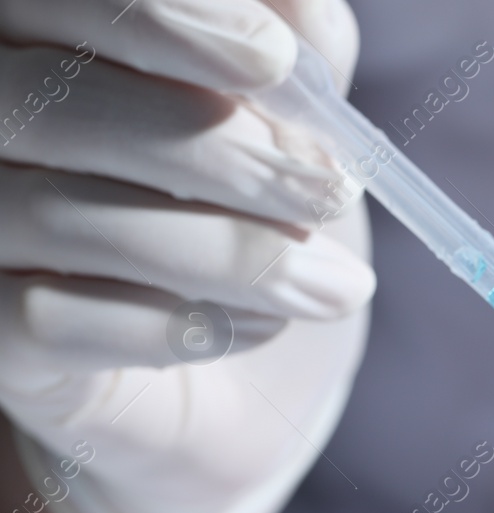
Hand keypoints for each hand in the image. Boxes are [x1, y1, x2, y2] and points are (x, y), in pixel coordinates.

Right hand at [0, 0, 371, 512]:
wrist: (229, 369)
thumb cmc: (241, 208)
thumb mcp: (282, 114)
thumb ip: (289, 44)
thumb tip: (296, 9)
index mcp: (30, 35)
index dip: (162, 16)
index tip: (271, 59)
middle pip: (54, 102)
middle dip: (216, 150)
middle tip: (331, 192)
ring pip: (60, 216)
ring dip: (228, 251)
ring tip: (336, 284)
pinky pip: (49, 322)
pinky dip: (172, 325)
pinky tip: (259, 327)